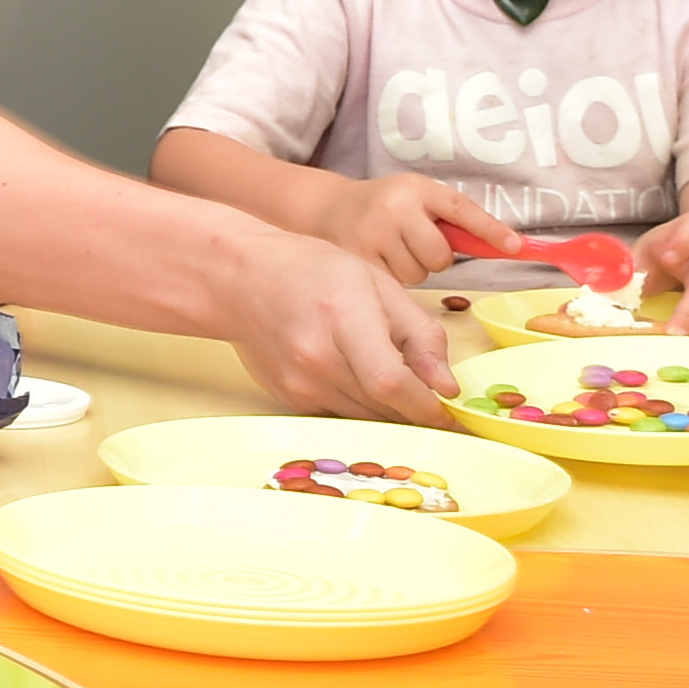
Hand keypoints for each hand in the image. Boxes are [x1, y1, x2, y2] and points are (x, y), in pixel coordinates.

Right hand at [205, 229, 461, 421]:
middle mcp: (316, 357)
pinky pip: (342, 413)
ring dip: (390, 409)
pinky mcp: (291, 398)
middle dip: (416, 409)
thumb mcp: (378, 282)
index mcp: (343, 318)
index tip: (448, 409)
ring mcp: (299, 382)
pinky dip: (361, 404)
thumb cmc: (309, 270)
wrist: (240, 278)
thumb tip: (447, 386)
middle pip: (384, 408)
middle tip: (430, 396)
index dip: (428, 406)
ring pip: (366, 418)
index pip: (393, 384)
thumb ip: (420, 334)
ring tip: (392, 378)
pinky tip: (355, 374)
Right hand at [313, 174, 519, 284]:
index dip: (489, 229)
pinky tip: (380, 260)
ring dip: (413, 268)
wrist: (332, 207)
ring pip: (418, 274)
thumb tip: (506, 246)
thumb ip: (454, 220)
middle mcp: (394, 208)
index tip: (515, 246)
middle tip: (415, 242)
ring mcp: (373, 234)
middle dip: (435, 257)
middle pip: (440, 255)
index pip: (460, 209)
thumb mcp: (419, 198)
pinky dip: (394, 278)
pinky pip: (397, 285)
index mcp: (417, 189)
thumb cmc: (388, 205)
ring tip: (393, 250)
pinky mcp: (358, 259)